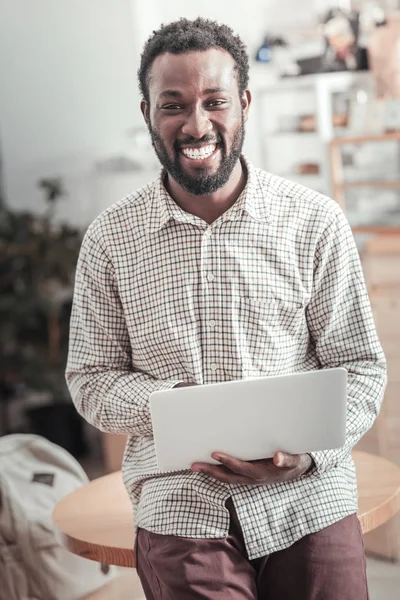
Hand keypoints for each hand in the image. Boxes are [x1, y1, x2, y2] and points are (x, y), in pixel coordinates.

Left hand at [191, 451, 312, 484]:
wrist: (298, 469)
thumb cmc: (295, 461)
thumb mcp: (295, 460)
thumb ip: (287, 459)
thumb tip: (278, 458)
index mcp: (263, 474)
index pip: (242, 468)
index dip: (229, 462)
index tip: (215, 454)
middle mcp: (254, 478)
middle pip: (228, 477)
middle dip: (211, 471)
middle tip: (194, 465)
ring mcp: (249, 478)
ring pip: (227, 478)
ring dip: (211, 473)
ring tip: (195, 466)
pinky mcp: (248, 475)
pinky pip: (230, 475)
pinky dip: (218, 472)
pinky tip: (208, 465)